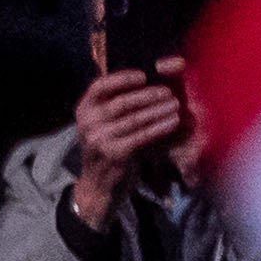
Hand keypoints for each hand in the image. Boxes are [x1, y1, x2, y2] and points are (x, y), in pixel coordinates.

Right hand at [72, 62, 187, 225]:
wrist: (98, 185)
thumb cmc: (109, 149)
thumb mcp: (105, 125)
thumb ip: (119, 106)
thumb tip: (150, 83)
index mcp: (84, 109)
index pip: (99, 86)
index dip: (122, 78)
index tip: (143, 75)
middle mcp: (88, 122)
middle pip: (122, 101)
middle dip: (148, 95)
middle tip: (169, 91)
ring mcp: (99, 139)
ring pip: (135, 118)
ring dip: (159, 110)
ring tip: (176, 104)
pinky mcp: (114, 154)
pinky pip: (142, 136)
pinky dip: (160, 127)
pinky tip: (174, 122)